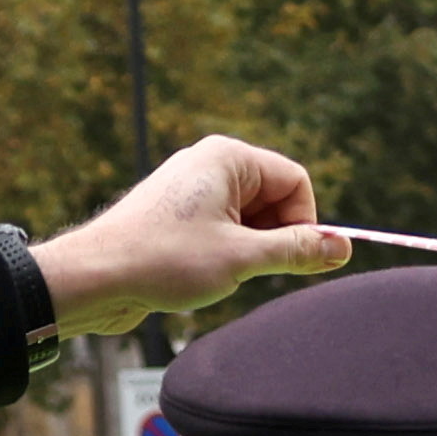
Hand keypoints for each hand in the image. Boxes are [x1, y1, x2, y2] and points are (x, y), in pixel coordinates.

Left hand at [37, 136, 340, 327]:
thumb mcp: (242, 259)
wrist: (95, 278)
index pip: (296, 182)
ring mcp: (193, 190)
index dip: (303, 223)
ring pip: (251, 219)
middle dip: (275, 238)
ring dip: (250, 251)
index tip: (289, 259)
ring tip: (218, 272)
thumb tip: (342, 247)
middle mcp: (211, 164)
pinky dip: (227, 255)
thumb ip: (297, 250)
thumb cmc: (162, 260)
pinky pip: (225, 230)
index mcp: (228, 157)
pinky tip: (201, 274)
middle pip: (275, 199)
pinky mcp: (179, 216)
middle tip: (249, 269)